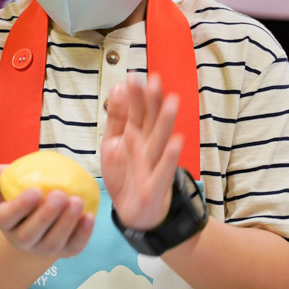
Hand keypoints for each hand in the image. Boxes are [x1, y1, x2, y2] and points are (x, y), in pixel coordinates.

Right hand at [0, 161, 93, 257]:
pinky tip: (90, 216)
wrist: (36, 217)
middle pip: (31, 233)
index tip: (35, 190)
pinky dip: (82, 234)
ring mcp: (44, 248)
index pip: (8, 217)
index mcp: (5, 222)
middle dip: (46, 215)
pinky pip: (74, 246)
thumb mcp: (5, 182)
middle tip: (60, 194)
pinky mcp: (65, 251)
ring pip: (53, 242)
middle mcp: (22, 239)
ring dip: (66, 223)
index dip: (21, 206)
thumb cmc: (19, 194)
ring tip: (77, 201)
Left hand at [101, 73, 182, 230]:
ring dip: (166, 122)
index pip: (138, 111)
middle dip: (154, 101)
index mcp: (137, 135)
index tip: (133, 75)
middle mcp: (148, 147)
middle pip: (152, 121)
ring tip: (171, 101)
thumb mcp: (113, 142)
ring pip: (161, 141)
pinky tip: (175, 142)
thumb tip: (119, 87)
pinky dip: (169, 157)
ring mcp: (153, 166)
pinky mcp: (154, 186)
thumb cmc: (126, 175)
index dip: (137, 94)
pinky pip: (163, 170)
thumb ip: (117, 117)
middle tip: (155, 80)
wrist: (133, 214)